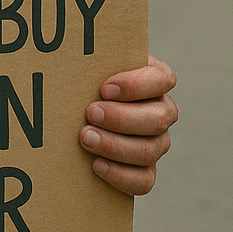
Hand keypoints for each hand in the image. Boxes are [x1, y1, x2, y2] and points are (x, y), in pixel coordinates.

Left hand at [79, 55, 176, 195]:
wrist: (79, 113)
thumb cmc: (86, 83)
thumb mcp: (93, 67)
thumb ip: (94, 61)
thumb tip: (70, 51)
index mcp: (156, 80)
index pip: (162, 79)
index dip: (136, 85)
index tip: (104, 88)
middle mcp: (162, 111)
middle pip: (158, 118)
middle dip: (122, 118)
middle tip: (89, 113)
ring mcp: (157, 142)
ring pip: (149, 150)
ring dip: (115, 145)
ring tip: (85, 138)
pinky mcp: (145, 169)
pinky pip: (144, 180)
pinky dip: (121, 175)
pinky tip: (96, 165)